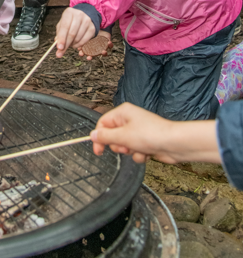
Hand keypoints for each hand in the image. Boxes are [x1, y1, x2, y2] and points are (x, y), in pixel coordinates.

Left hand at [55, 8, 95, 57]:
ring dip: (72, 45)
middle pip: (72, 33)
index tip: (59, 48)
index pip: (64, 27)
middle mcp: (79, 15)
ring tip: (69, 44)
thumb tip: (58, 45)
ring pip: (78, 38)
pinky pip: (84, 40)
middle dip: (66, 45)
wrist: (84, 16)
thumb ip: (59, 34)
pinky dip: (78, 45)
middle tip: (60, 52)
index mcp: (69, 12)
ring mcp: (87, 21)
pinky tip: (75, 44)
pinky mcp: (92, 28)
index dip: (62, 38)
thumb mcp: (62, 24)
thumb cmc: (70, 21)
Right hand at [78, 29, 112, 60]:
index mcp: (90, 47)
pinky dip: (110, 45)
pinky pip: (110, 46)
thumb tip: (73, 39)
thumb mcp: (86, 33)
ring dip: (103, 53)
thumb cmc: (92, 31)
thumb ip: (82, 36)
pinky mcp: (108, 44)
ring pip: (103, 53)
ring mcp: (102, 47)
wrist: (100, 28)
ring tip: (103, 52)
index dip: (82, 53)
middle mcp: (96, 49)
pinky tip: (109, 42)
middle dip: (91, 57)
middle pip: (94, 55)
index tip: (81, 54)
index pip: (86, 53)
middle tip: (89, 57)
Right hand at [90, 103, 219, 164]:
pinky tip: (148, 153)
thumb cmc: (150, 135)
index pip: (103, 124)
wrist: (174, 144)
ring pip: (124, 146)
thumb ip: (106, 137)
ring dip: (130, 152)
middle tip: (126, 147)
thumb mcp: (123, 136)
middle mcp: (129, 120)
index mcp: (122, 113)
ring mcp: (138, 131)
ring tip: (140, 149)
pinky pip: (135, 151)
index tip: (98, 151)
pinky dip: (140, 155)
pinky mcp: (145, 142)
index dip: (99, 137)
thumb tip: (92, 135)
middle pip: (113, 136)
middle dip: (119, 146)